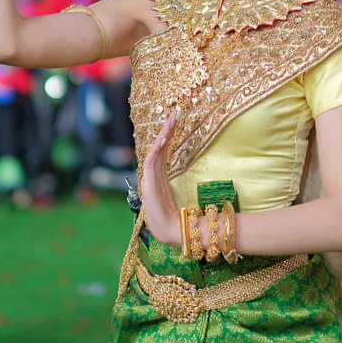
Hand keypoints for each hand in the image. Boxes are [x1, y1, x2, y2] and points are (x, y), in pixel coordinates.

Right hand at [140, 108, 180, 245]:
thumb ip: (179, 188)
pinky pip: (152, 159)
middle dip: (166, 129)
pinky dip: (157, 146)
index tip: (175, 122)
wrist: (169, 229)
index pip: (163, 151)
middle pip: (159, 146)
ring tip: (171, 118)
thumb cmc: (174, 218)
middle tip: (174, 113)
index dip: (168, 136)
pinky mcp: (149, 181)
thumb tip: (192, 177)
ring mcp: (150, 177)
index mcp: (159, 177)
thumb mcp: (177, 198)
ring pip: (156, 149)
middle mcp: (153, 174)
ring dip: (163, 133)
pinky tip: (164, 136)